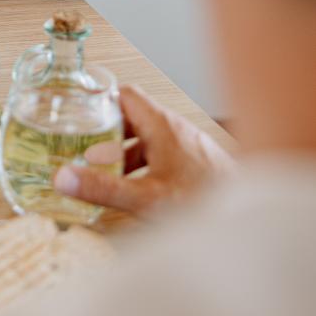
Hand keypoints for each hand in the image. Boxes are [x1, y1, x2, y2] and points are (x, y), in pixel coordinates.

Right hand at [54, 85, 235, 213]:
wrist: (251, 220)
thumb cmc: (208, 202)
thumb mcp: (145, 197)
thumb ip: (102, 188)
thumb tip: (63, 178)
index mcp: (162, 126)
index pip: (125, 95)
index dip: (99, 101)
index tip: (77, 112)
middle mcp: (175, 131)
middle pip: (130, 120)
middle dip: (103, 135)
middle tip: (80, 149)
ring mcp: (186, 147)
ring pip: (145, 142)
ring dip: (121, 156)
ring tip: (100, 176)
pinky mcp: (194, 165)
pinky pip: (159, 158)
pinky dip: (140, 170)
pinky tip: (131, 193)